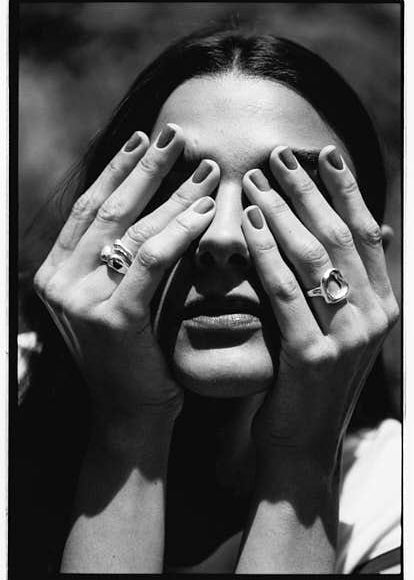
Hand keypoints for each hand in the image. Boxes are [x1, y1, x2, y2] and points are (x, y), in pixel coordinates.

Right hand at [34, 124, 218, 422]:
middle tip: (177, 134)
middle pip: (109, 208)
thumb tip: (152, 207)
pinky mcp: (111, 318)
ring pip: (132, 228)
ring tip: (205, 167)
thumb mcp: (121, 297)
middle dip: (146, 167)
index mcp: (57, 272)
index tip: (146, 139)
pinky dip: (180, 231)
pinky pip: (150, 261)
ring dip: (173, 192)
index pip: (89, 208)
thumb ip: (124, 258)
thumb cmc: (135, 356)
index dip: (118, 169)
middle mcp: (59, 281)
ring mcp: (80, 299)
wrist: (131, 415)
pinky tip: (207, 212)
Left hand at [241, 145, 398, 471]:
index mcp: (384, 304)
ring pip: (314, 256)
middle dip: (309, 189)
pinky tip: (249, 225)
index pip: (366, 232)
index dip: (344, 189)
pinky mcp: (315, 357)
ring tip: (257, 179)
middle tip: (279, 155)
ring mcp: (349, 338)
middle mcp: (375, 316)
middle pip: (339, 235)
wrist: (302, 443)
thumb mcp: (336, 327)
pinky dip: (267, 254)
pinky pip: (286, 292)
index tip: (321, 153)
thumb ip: (345, 283)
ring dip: (284, 212)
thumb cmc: (311, 380)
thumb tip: (362, 233)